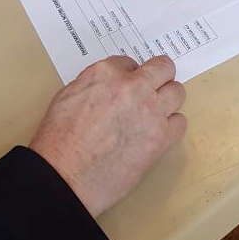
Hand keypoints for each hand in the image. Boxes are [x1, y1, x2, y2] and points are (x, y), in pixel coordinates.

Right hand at [30, 55, 185, 216]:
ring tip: (155, 111)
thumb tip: (110, 84)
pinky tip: (157, 132)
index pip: (131, 62)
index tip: (127, 85)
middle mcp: (132, 87)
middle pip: (163, 68)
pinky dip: (171, 125)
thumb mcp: (68, 95)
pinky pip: (180, 122)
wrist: (64, 178)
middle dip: (158, 76)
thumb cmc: (58, 141)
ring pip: (177, 92)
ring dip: (167, 99)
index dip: (129, 75)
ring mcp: (149, 112)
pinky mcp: (160, 139)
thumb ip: (95, 82)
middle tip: (152, 88)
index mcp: (106, 73)